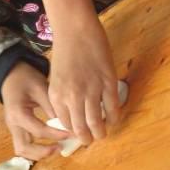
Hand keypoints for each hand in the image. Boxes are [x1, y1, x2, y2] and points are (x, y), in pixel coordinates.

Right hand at [1, 62, 63, 160]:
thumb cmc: (26, 79)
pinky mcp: (16, 130)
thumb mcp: (41, 88)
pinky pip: (24, 145)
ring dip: (38, 153)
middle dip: (43, 152)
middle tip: (60, 147)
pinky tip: (49, 145)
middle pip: (24, 148)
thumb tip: (64, 122)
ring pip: (22, 150)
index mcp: (18, 113)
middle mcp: (13, 124)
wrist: (11, 76)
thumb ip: (51, 106)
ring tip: (56, 148)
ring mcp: (13, 128)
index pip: (38, 131)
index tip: (71, 134)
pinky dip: (36, 149)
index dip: (56, 135)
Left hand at [47, 20, 120, 144]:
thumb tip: (70, 114)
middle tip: (91, 140)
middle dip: (86, 138)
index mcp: (56, 96)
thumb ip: (62, 96)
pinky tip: (114, 120)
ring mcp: (91, 90)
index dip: (72, 131)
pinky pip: (112, 107)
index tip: (78, 133)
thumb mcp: (56, 78)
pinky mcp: (108, 83)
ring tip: (102, 135)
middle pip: (80, 128)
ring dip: (101, 132)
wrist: (75, 30)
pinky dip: (114, 117)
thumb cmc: (65, 52)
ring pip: (97, 121)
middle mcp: (72, 97)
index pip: (65, 124)